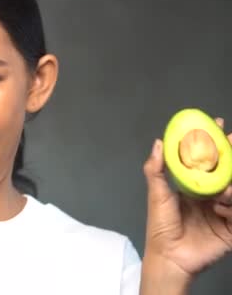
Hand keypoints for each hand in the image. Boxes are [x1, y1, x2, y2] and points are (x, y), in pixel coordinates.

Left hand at [142, 117, 231, 279]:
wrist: (169, 256)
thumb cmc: (161, 225)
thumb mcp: (157, 194)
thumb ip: (156, 169)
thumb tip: (159, 142)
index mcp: (196, 187)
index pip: (208, 161)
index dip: (214, 143)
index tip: (217, 125)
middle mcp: (212, 196)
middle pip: (228, 172)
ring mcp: (224, 212)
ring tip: (226, 189)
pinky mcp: (231, 229)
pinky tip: (222, 208)